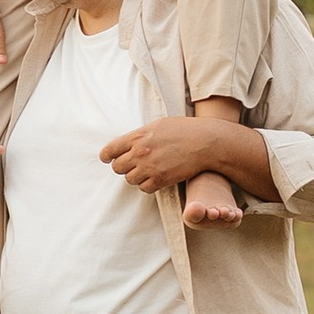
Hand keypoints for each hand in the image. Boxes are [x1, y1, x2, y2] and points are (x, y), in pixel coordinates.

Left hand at [101, 115, 237, 194]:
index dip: (107, 156)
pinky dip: (148, 185)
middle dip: (124, 166)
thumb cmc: (184, 130)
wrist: (205, 142)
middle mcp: (140, 152)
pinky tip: (156, 178)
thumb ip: (140, 134)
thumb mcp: (158, 125)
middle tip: (134, 164)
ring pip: (130, 179)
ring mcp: (149, 167)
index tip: (109, 159)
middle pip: (117, 167)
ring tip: (148, 170)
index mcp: (137, 136)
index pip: (109, 151)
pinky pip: (144, 188)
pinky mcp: (160, 180)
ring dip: (136, 176)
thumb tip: (126, 142)